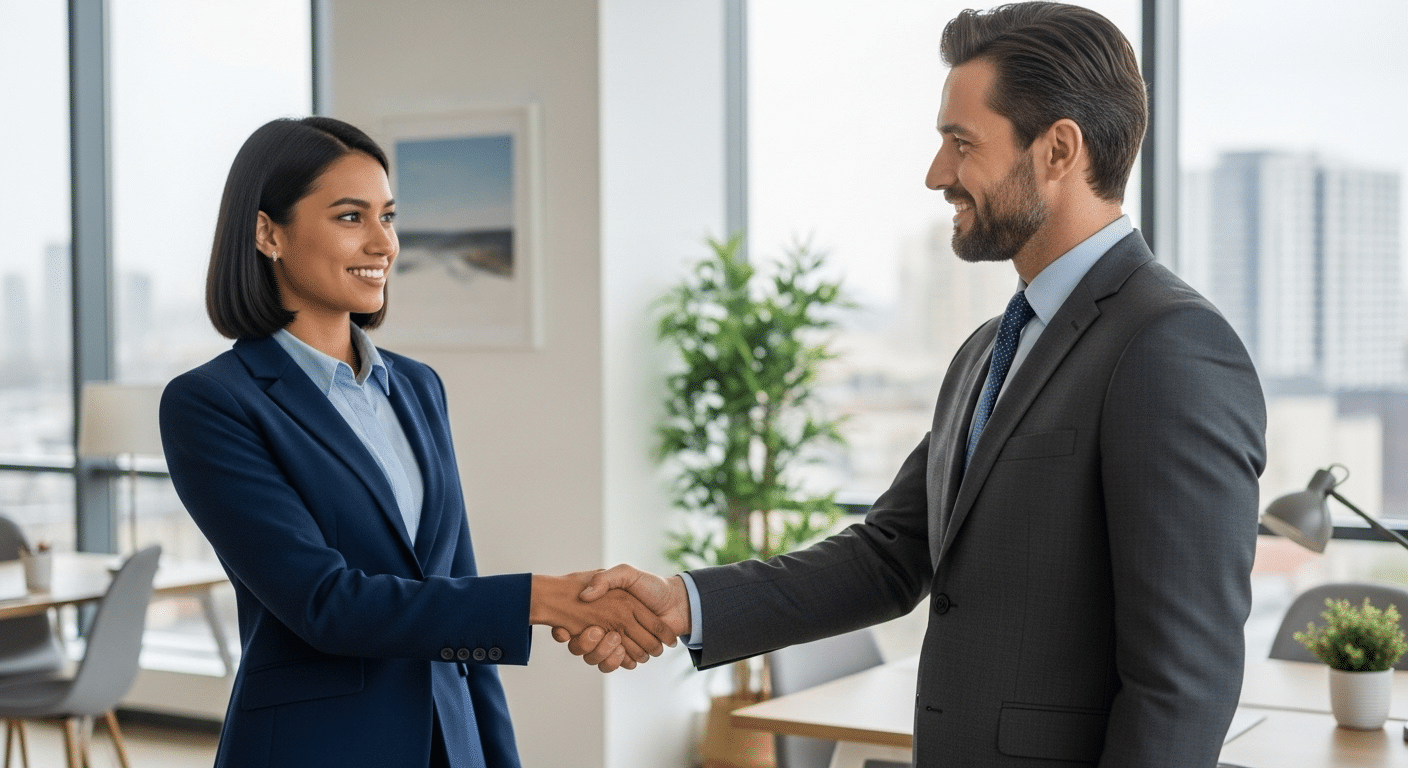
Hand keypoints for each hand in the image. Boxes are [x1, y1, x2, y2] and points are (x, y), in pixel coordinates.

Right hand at [530, 571, 675, 666]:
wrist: (676, 601)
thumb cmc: (651, 586)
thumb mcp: (626, 574)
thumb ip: (605, 579)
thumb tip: (585, 596)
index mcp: (601, 610)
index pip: (573, 627)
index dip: (564, 632)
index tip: (564, 631)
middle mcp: (605, 627)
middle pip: (583, 648)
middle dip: (587, 644)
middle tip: (596, 631)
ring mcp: (618, 642)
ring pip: (598, 659)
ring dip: (603, 652)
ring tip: (615, 639)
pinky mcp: (631, 653)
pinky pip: (617, 664)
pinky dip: (618, 660)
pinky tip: (622, 649)